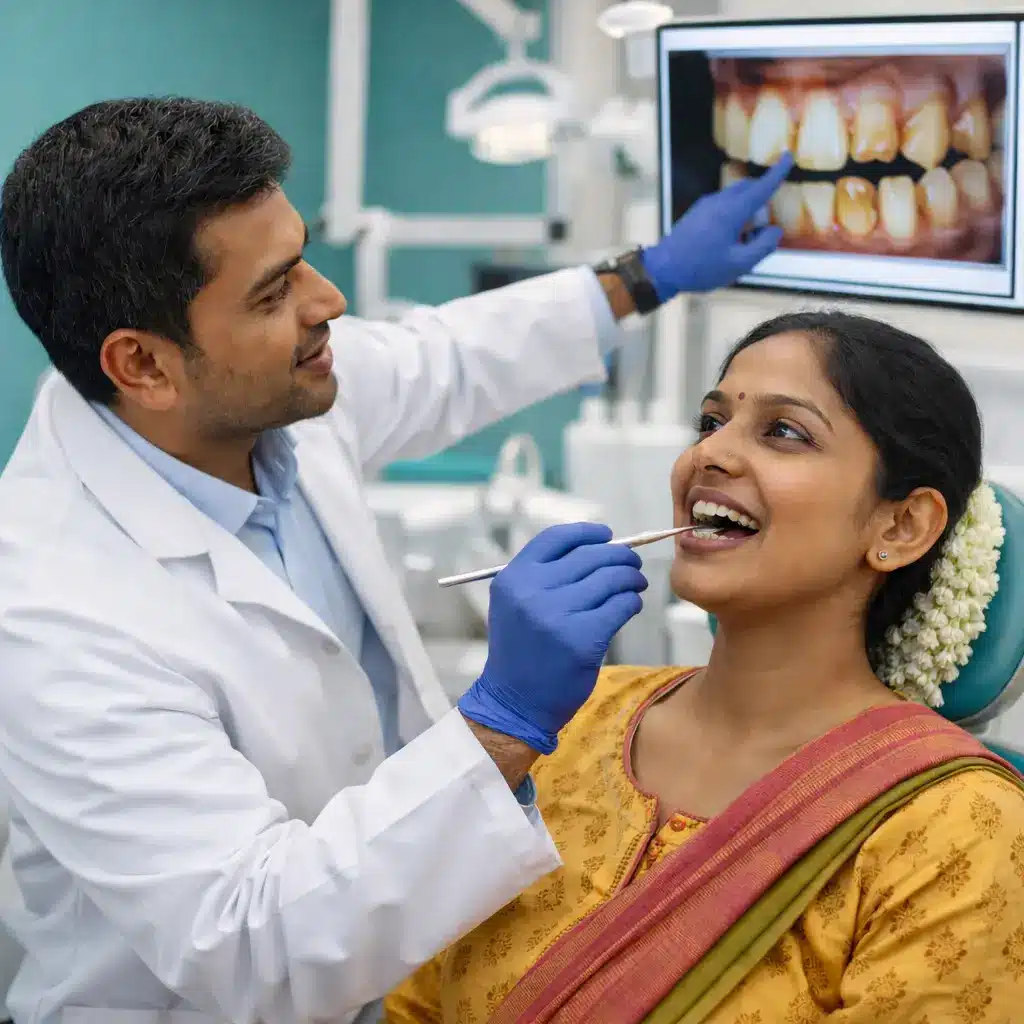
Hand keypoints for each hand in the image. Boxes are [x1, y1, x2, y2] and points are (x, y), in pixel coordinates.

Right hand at [458, 523, 646, 754]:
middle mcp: (532, 591)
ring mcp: (558, 614)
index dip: (588, 532)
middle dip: (620, 556)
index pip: (557, 538)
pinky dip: (632, 602)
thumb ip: (544, 575)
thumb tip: (597, 547)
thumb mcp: (515, 604)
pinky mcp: (583, 639)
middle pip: (591, 555)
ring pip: (611, 578)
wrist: (515, 702)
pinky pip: (621, 605)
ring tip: (636, 584)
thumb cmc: (522, 651)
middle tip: (632, 564)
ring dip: (631, 578)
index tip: (607, 535)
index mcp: (514, 578)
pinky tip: (631, 606)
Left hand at [640, 153, 793, 301]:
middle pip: (748, 189)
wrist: (662, 270)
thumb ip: (763, 246)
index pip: (761, 187)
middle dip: (761, 201)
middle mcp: (718, 202)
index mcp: (731, 211)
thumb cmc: (701, 268)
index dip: (777, 172)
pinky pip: (722, 205)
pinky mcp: (697, 213)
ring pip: (735, 197)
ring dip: (746, 212)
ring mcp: (705, 205)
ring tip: (739, 243)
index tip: (788, 155)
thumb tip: (776, 231)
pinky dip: (733, 216)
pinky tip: (725, 242)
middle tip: (758, 232)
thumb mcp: (739, 264)